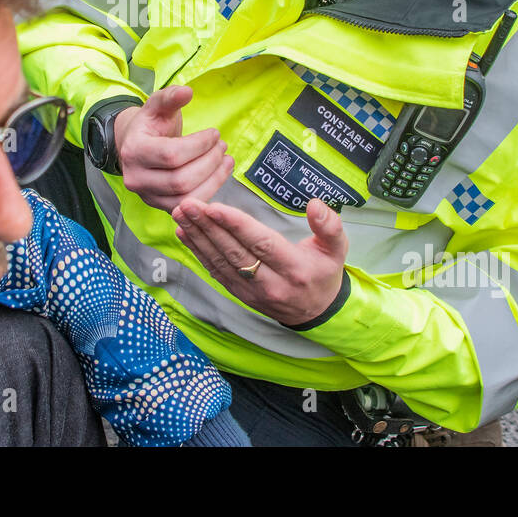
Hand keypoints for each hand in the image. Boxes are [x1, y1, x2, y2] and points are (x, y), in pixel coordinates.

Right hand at [115, 85, 233, 211]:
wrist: (135, 147)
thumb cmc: (150, 125)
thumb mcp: (157, 106)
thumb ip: (170, 97)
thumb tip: (187, 91)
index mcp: (134, 151)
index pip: (171, 154)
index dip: (199, 145)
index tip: (214, 133)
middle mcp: (136, 178)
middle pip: (180, 179)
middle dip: (209, 162)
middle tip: (222, 146)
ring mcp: (147, 196)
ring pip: (186, 196)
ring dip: (213, 178)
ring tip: (225, 159)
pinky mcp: (160, 206)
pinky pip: (189, 206)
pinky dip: (209, 191)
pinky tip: (219, 174)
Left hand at [172, 196, 347, 326]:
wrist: (317, 312)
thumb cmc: (323, 272)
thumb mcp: (337, 249)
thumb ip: (329, 226)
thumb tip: (315, 204)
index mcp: (295, 268)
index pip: (261, 243)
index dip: (236, 225)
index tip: (214, 207)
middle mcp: (270, 283)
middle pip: (234, 252)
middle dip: (207, 227)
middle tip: (188, 205)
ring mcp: (252, 292)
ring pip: (220, 262)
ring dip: (197, 238)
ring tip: (180, 215)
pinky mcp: (240, 294)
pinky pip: (216, 272)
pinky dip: (198, 252)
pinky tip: (184, 234)